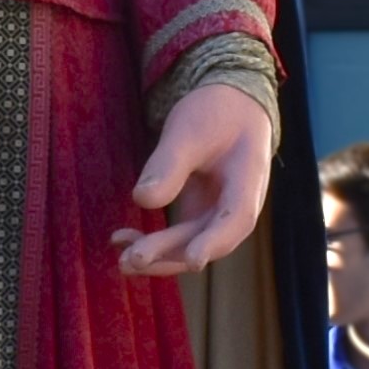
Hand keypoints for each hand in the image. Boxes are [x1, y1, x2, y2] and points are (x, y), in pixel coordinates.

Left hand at [115, 82, 275, 277]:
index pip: (237, 218)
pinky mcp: (199, 213)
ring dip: (158, 255)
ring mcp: (218, 213)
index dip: (215, 241)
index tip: (193, 259)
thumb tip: (143, 200)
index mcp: (248, 180)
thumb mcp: (189, 130)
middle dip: (170, 253)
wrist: (228, 107)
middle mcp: (237, 205)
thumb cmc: (215, 114)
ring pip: (191, 243)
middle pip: (207, 238)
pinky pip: (178, 236)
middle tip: (132, 259)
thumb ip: (169, 165)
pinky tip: (121, 239)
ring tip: (122, 260)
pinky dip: (153, 242)